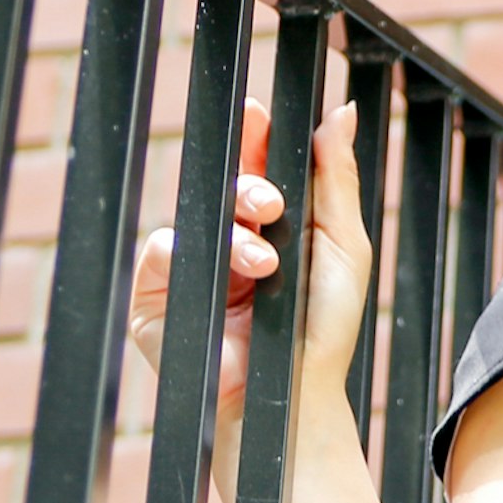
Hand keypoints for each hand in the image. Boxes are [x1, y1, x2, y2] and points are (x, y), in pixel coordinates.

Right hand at [127, 98, 375, 439]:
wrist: (295, 390)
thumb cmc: (324, 326)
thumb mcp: (344, 245)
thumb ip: (335, 178)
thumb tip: (340, 112)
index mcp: (273, 222)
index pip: (258, 164)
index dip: (254, 136)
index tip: (257, 113)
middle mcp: (229, 237)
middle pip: (223, 183)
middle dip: (248, 185)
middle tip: (271, 204)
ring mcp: (194, 264)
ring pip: (197, 217)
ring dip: (234, 235)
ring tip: (266, 266)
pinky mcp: (159, 294)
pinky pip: (160, 250)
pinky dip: (189, 255)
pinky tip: (227, 278)